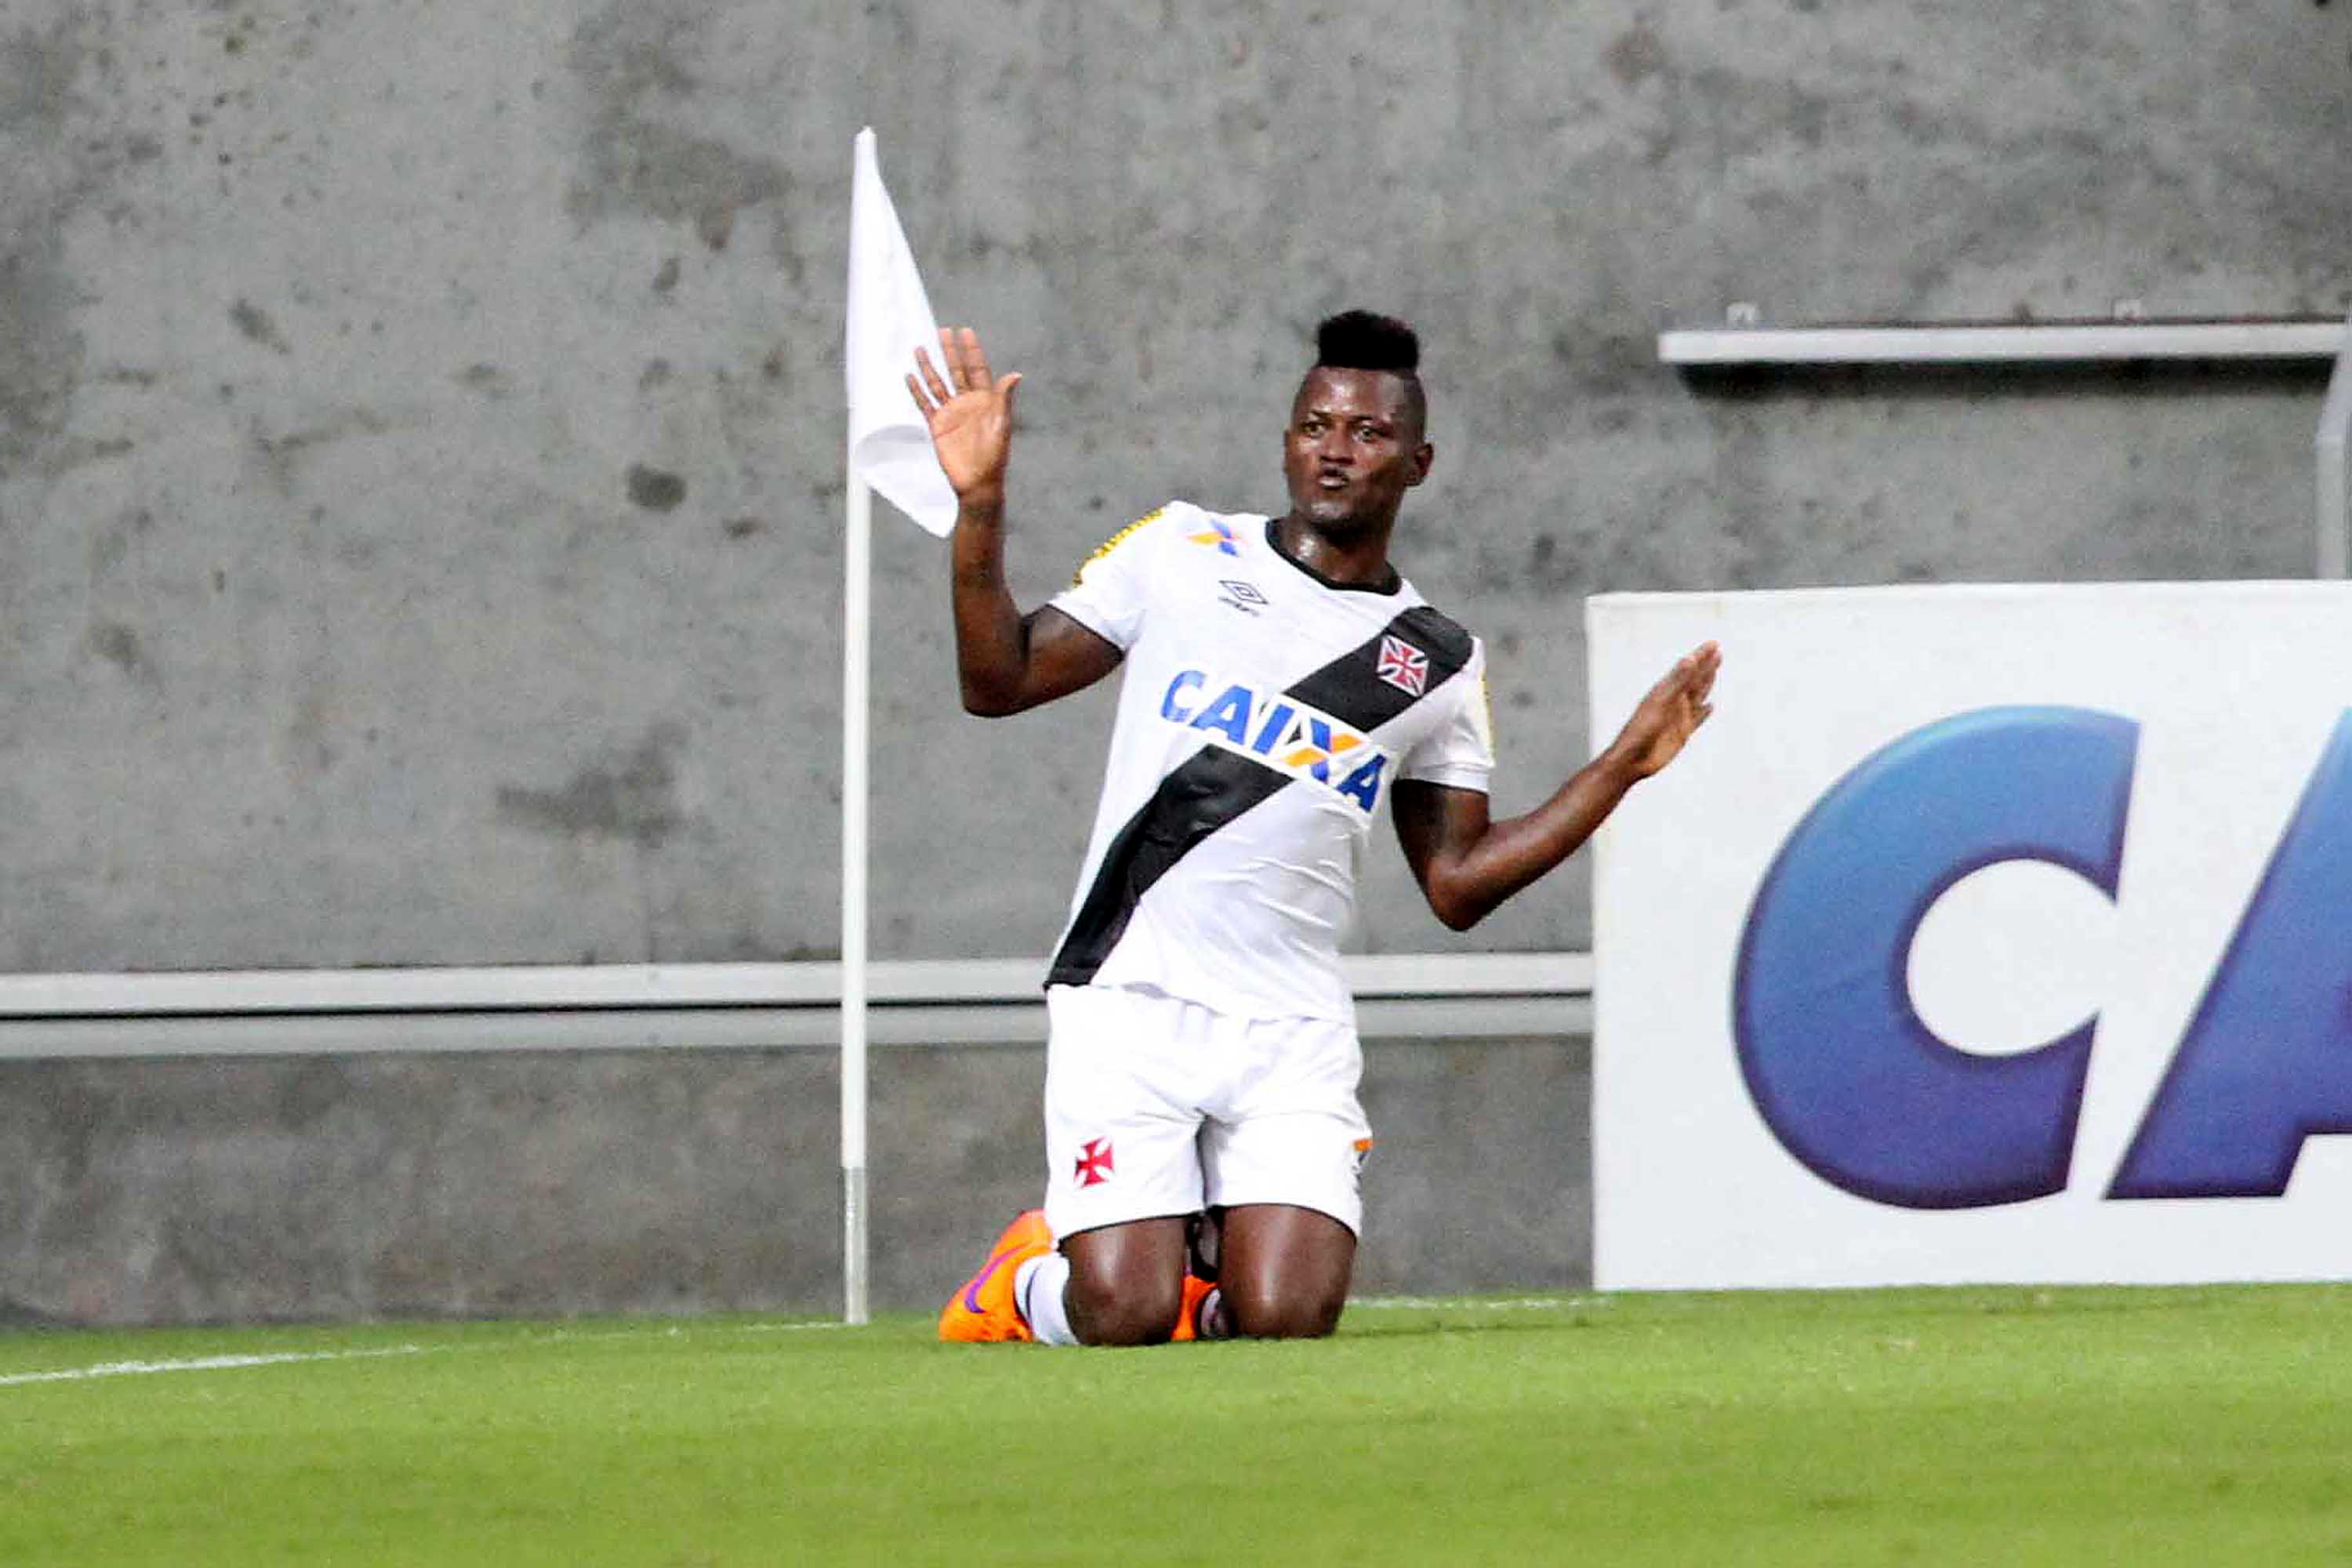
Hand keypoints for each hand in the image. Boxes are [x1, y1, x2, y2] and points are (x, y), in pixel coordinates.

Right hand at [907, 327, 1022, 507]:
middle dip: (950, 351)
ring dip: (929, 367)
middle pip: (956, 371)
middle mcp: (967, 403)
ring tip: (920, 348)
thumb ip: (1004, 399)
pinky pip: (924, 404)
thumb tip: (1015, 375)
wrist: (977, 482)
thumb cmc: (994, 456)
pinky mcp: (937, 426)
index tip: (966, 331)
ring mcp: (951, 413)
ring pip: (938, 384)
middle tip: (943, 330)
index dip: (972, 350)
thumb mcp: (1001, 425)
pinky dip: (917, 391)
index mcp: (986, 400)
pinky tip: (910, 376)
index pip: (977, 369)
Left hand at [1603, 641, 1720, 778]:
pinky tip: (1710, 706)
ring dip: (1706, 683)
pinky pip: (1697, 718)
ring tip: (1715, 670)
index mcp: (1666, 690)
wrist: (1633, 759)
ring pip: (1697, 695)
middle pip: (1694, 679)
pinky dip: (1704, 711)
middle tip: (1718, 651)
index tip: (1714, 643)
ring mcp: (1678, 716)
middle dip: (1706, 665)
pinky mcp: (1682, 732)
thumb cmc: (1642, 729)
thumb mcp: (1662, 702)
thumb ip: (1678, 681)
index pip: (1687, 668)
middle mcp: (1673, 700)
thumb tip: (1690, 659)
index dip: (1701, 655)